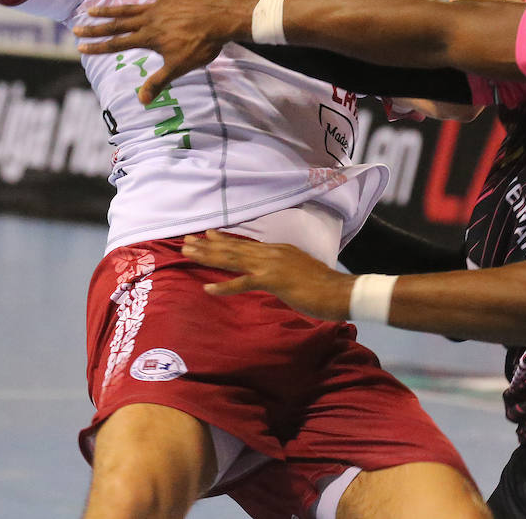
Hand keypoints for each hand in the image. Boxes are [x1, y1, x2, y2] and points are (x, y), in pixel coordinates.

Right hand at [74, 0, 251, 102]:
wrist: (220, 18)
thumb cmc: (201, 45)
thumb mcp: (179, 67)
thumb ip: (158, 82)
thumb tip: (141, 100)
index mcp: (148, 37)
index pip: (117, 43)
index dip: (98, 47)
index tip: (80, 47)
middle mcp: (149, 19)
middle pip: (117, 24)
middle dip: (96, 28)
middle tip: (76, 28)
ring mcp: (159, 5)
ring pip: (129, 7)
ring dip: (110, 9)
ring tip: (92, 9)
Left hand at [182, 230, 353, 319]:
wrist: (339, 291)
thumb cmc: (324, 286)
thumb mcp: (299, 272)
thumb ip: (284, 270)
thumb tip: (274, 275)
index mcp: (278, 250)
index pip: (246, 244)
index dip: (224, 240)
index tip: (206, 234)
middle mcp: (271, 253)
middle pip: (234, 248)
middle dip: (208, 246)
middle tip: (186, 242)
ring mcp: (270, 265)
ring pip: (233, 259)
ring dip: (208, 257)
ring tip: (188, 254)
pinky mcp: (272, 280)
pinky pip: (243, 283)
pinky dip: (224, 286)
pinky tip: (208, 288)